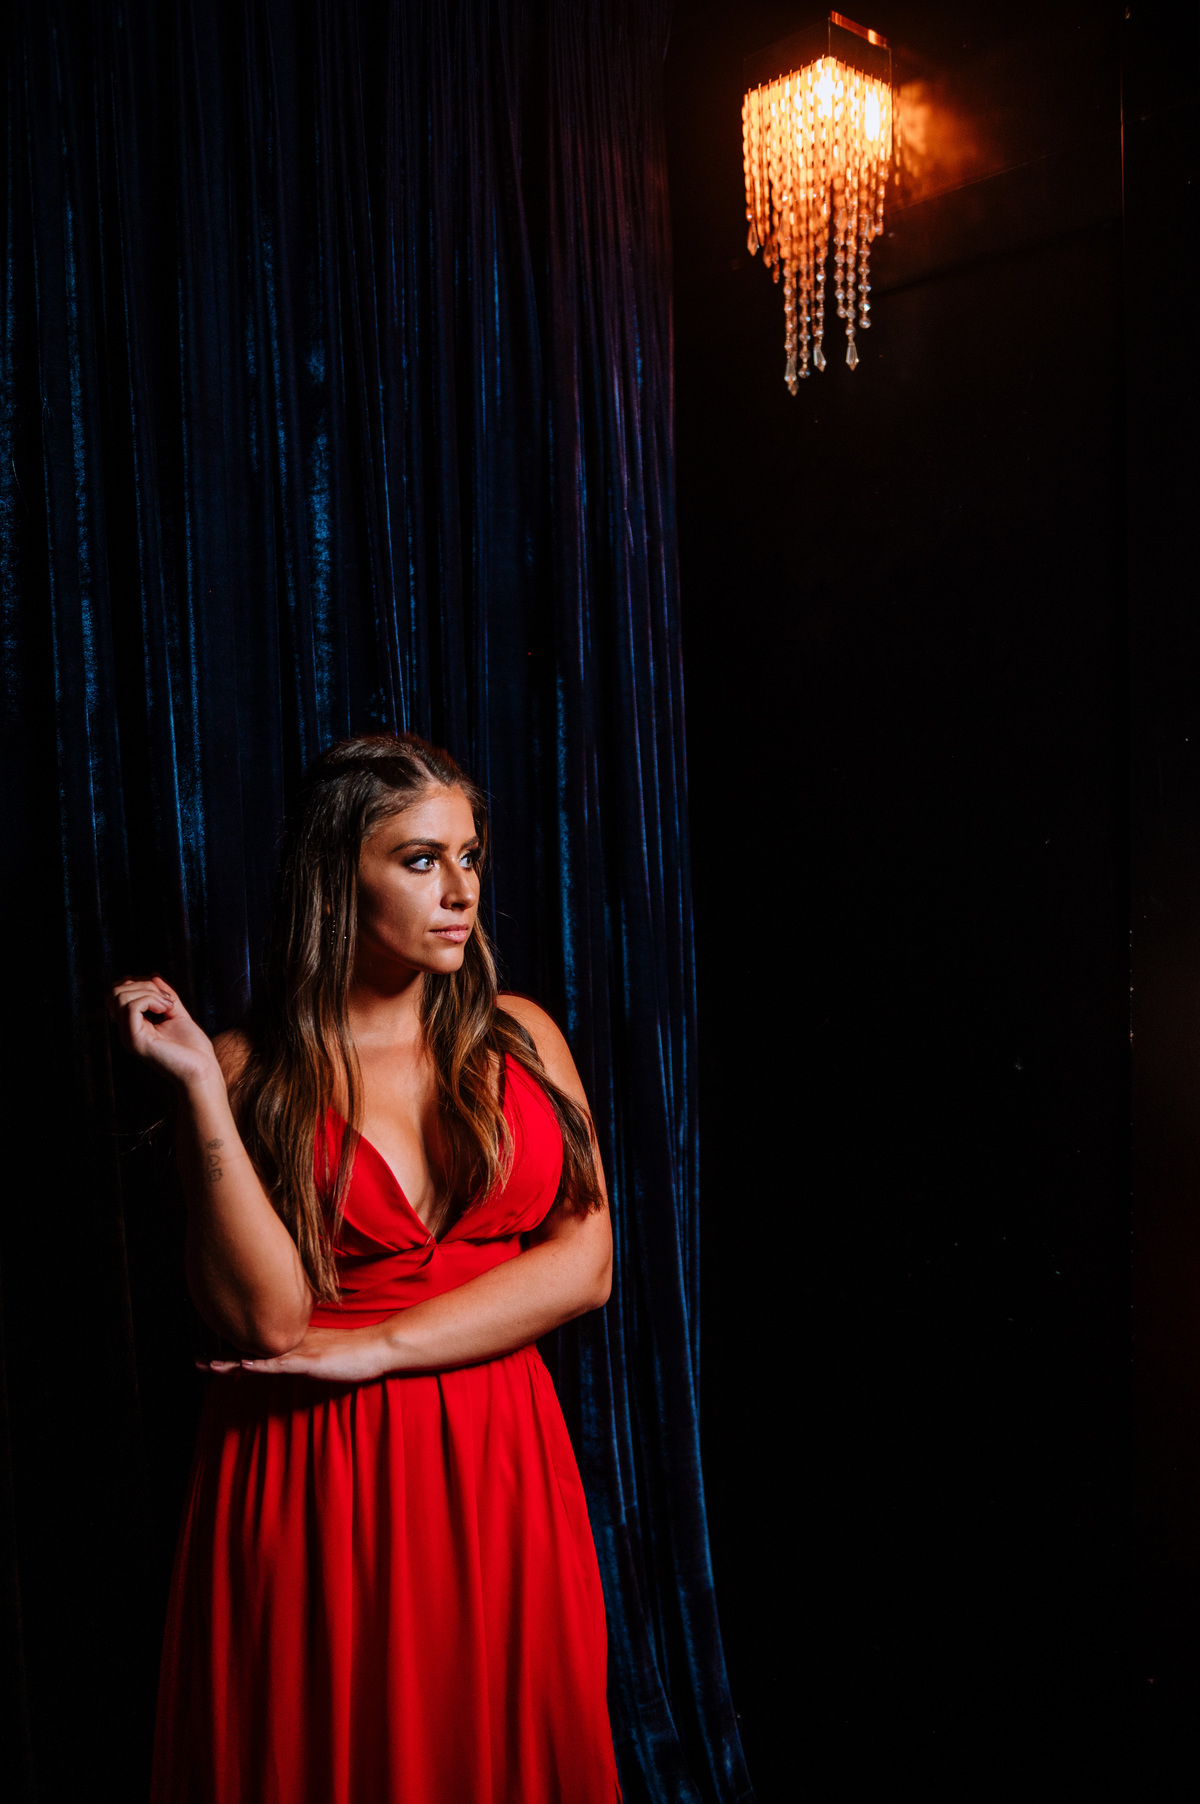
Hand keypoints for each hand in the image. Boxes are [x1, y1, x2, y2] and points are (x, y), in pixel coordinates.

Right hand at [107, 974, 220, 1089]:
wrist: (201, 1071)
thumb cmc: (193, 1048)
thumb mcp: (177, 1013)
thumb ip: (164, 995)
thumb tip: (153, 976)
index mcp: (133, 1025)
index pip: (119, 993)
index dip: (140, 983)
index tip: (165, 995)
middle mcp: (126, 1030)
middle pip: (115, 991)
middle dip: (143, 985)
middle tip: (167, 999)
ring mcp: (128, 1036)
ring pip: (120, 996)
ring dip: (148, 992)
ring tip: (167, 1006)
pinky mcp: (135, 1040)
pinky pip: (131, 1006)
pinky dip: (150, 1000)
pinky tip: (166, 1010)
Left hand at [201, 1325, 396, 1384]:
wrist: (378, 1347)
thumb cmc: (354, 1353)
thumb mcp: (323, 1353)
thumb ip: (305, 1355)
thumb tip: (288, 1359)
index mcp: (293, 1343)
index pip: (257, 1347)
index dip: (232, 1351)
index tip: (208, 1355)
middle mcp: (292, 1344)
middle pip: (251, 1350)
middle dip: (222, 1356)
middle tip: (194, 1361)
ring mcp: (301, 1352)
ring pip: (260, 1357)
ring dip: (233, 1361)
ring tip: (208, 1364)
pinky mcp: (311, 1362)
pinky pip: (282, 1364)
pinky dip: (262, 1365)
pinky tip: (245, 1366)